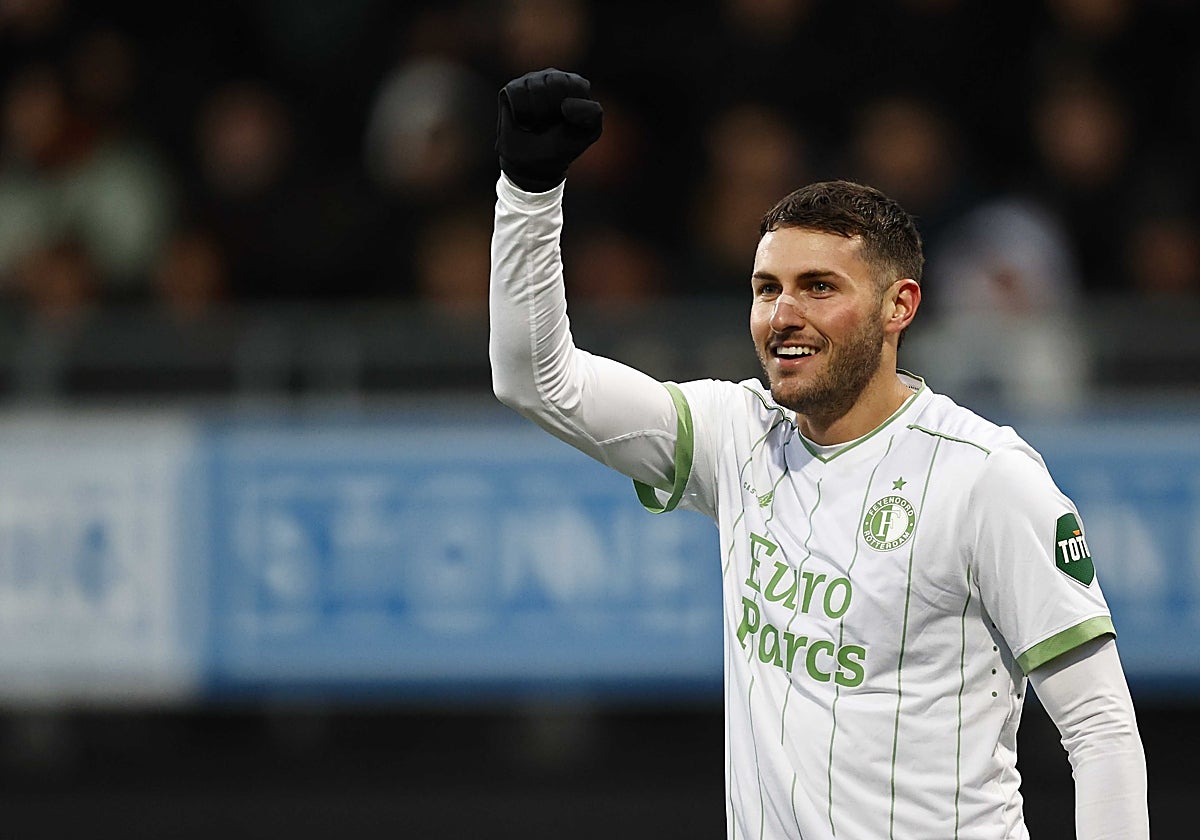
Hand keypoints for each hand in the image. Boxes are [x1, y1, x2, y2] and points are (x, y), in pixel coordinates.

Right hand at [496, 68, 602, 192]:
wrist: (534, 165)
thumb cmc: (563, 145)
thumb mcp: (589, 132)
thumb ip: (592, 113)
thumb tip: (565, 104)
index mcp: (575, 83)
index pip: (576, 85)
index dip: (573, 109)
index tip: (569, 123)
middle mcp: (553, 76)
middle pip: (554, 82)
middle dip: (554, 110)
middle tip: (551, 124)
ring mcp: (531, 80)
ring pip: (535, 88)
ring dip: (537, 114)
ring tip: (538, 123)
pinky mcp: (512, 88)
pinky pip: (517, 94)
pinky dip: (521, 113)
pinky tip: (524, 120)